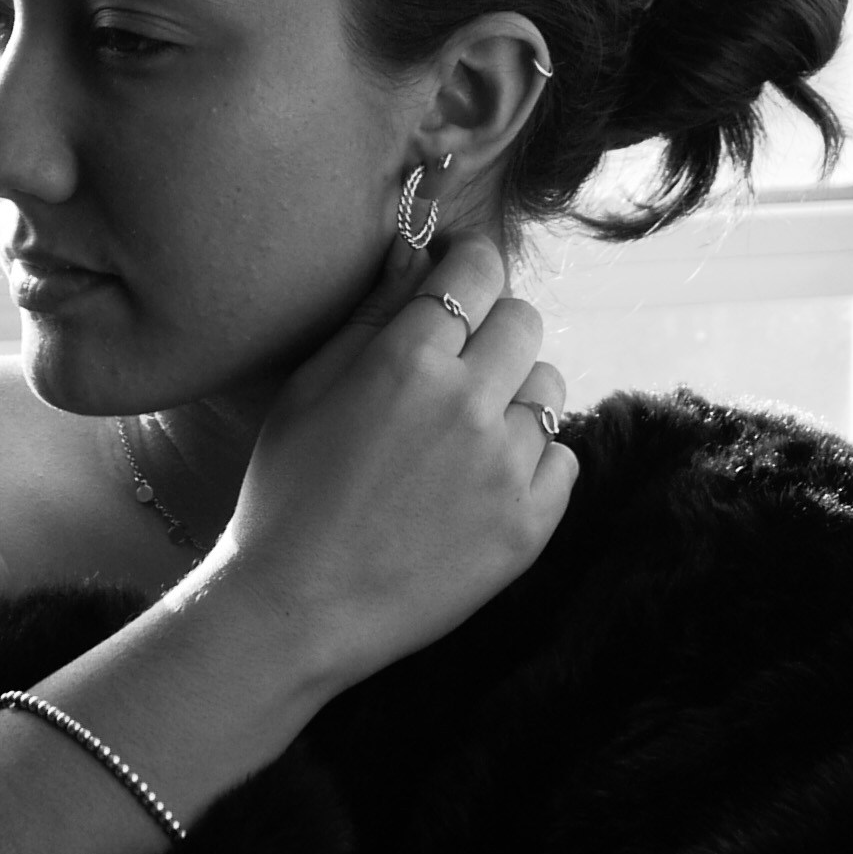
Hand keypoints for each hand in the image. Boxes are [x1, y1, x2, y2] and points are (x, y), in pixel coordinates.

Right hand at [215, 230, 576, 689]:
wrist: (294, 609)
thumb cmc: (288, 490)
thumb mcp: (312, 385)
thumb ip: (375, 310)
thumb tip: (417, 244)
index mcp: (409, 358)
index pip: (478, 269)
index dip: (469, 268)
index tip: (458, 284)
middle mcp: (468, 403)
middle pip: (525, 320)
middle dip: (495, 328)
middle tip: (459, 364)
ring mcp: (505, 468)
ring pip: (550, 389)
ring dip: (516, 396)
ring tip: (468, 431)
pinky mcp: (528, 526)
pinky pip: (563, 460)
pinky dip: (532, 462)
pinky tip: (483, 481)